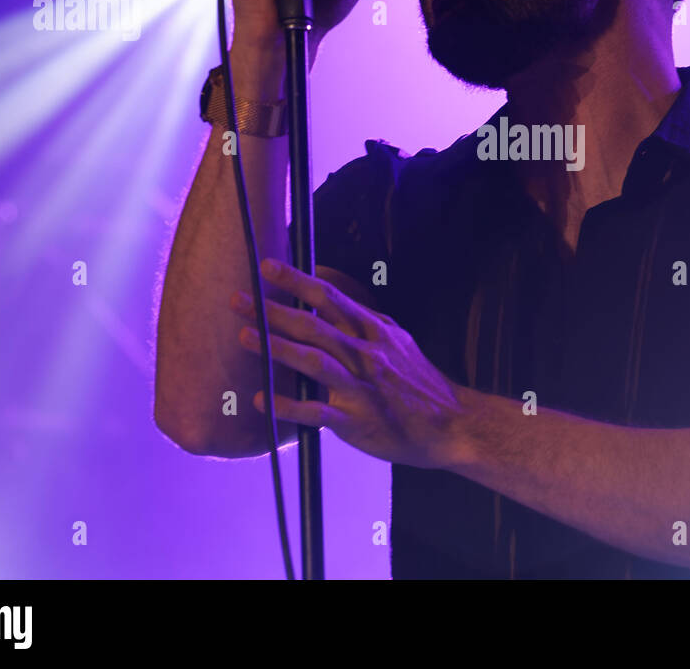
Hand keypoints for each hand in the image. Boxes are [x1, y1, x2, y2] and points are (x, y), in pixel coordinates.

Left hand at [229, 259, 467, 469]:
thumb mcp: (396, 336)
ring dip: (277, 348)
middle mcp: (365, 354)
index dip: (297, 280)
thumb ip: (362, 313)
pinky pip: (317, 411)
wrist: (451, 423)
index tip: (268, 265)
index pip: (330, 298)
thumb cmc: (418, 380)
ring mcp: (361, 387)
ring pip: (314, 361)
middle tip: (238, 298)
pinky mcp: (357, 420)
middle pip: (314, 325)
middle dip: (273, 310)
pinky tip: (262, 400)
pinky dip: (289, 405)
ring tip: (244, 336)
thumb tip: (329, 282)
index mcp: (373, 331)